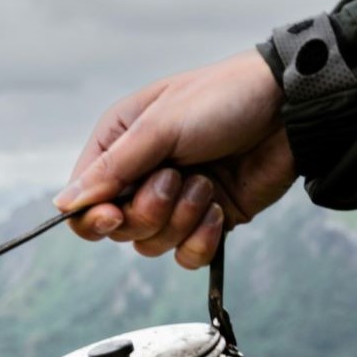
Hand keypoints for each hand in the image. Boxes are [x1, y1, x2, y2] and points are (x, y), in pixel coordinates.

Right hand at [54, 50, 296, 267]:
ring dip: (181, 218)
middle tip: (176, 179)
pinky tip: (218, 210)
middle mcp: (139, 178)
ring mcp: (170, 204)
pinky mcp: (200, 224)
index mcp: (118, 148)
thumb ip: (111, 169)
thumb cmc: (225, 99)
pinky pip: (183, 256)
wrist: (292, 110)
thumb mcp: (160, 125)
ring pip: (149, 245)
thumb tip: (64, 205)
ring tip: (207, 182)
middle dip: (149, 211)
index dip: (93, 217)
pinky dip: (202, 238)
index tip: (114, 213)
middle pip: (116, 230)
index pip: (82, 202)